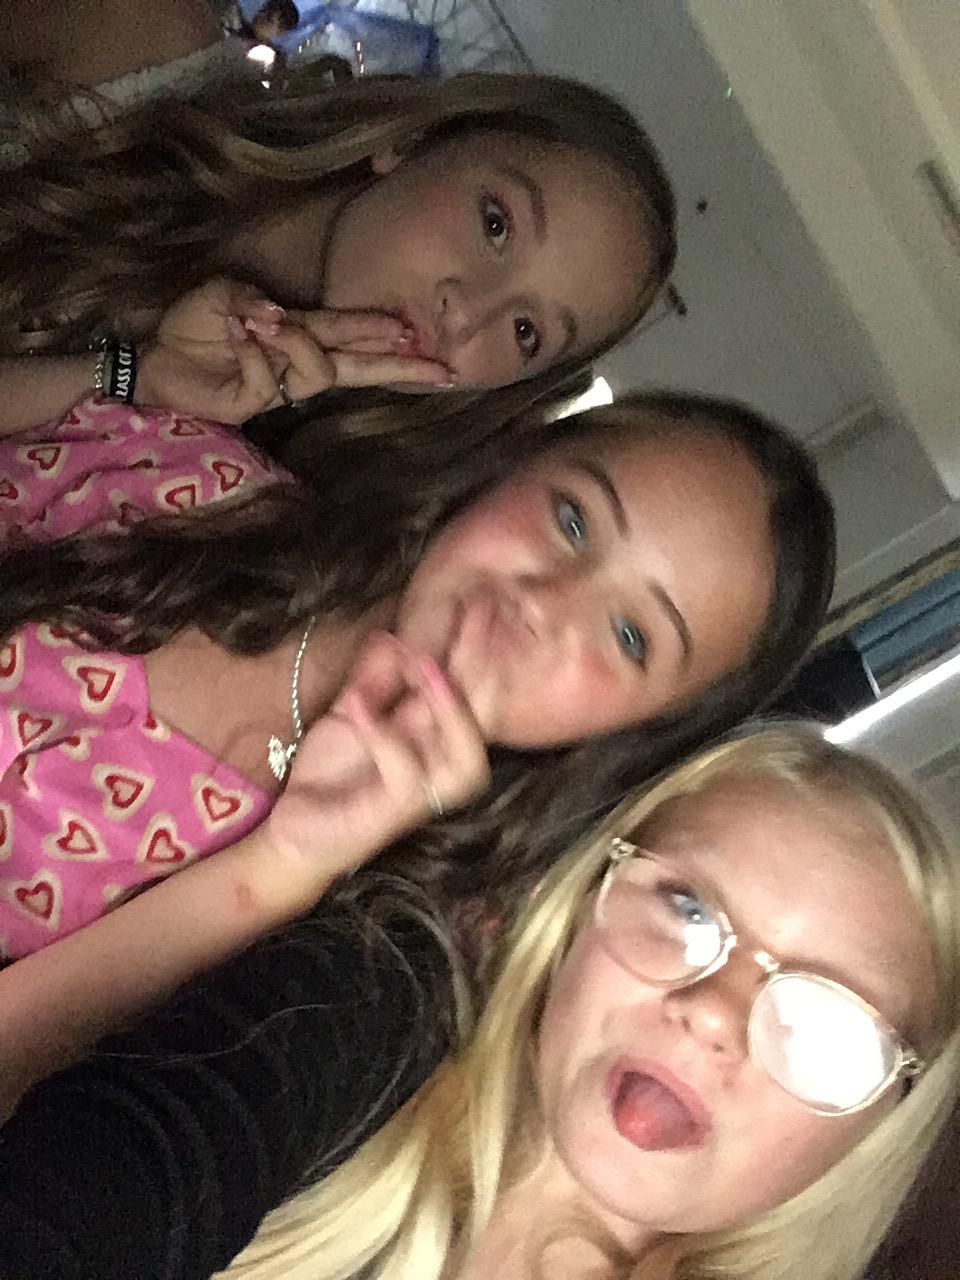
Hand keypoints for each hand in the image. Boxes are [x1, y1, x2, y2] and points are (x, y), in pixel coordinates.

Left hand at [138, 277, 453, 423]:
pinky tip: (233, 333)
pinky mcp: (253, 404)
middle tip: (441, 369)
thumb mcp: (224, 294)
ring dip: (295, 341)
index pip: (352, 335)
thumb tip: (282, 314)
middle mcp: (298, 362)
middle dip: (400, 367)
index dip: (387, 336)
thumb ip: (254, 300)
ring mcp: (279, 387)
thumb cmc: (193, 327)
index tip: (426, 340)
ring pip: (318, 370)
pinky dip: (251, 351)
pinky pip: (268, 378)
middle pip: (360, 367)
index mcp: (299, 333)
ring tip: (258, 322)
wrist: (154, 359)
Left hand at [261, 634, 489, 906]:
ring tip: (428, 666)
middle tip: (480, 611)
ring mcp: (423, 790)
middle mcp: (440, 760)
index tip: (480, 596)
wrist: (297, 830)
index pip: (467, 682)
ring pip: (463, 752)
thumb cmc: (334, 773)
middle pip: (481, 711)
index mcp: (434, 733)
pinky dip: (382, 736)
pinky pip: (403, 772)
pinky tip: (358, 703)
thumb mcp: (352, 710)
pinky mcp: (393, 811)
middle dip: (483, 660)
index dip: (475, 641)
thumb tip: (393, 634)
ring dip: (450, 707)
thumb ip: (376, 675)